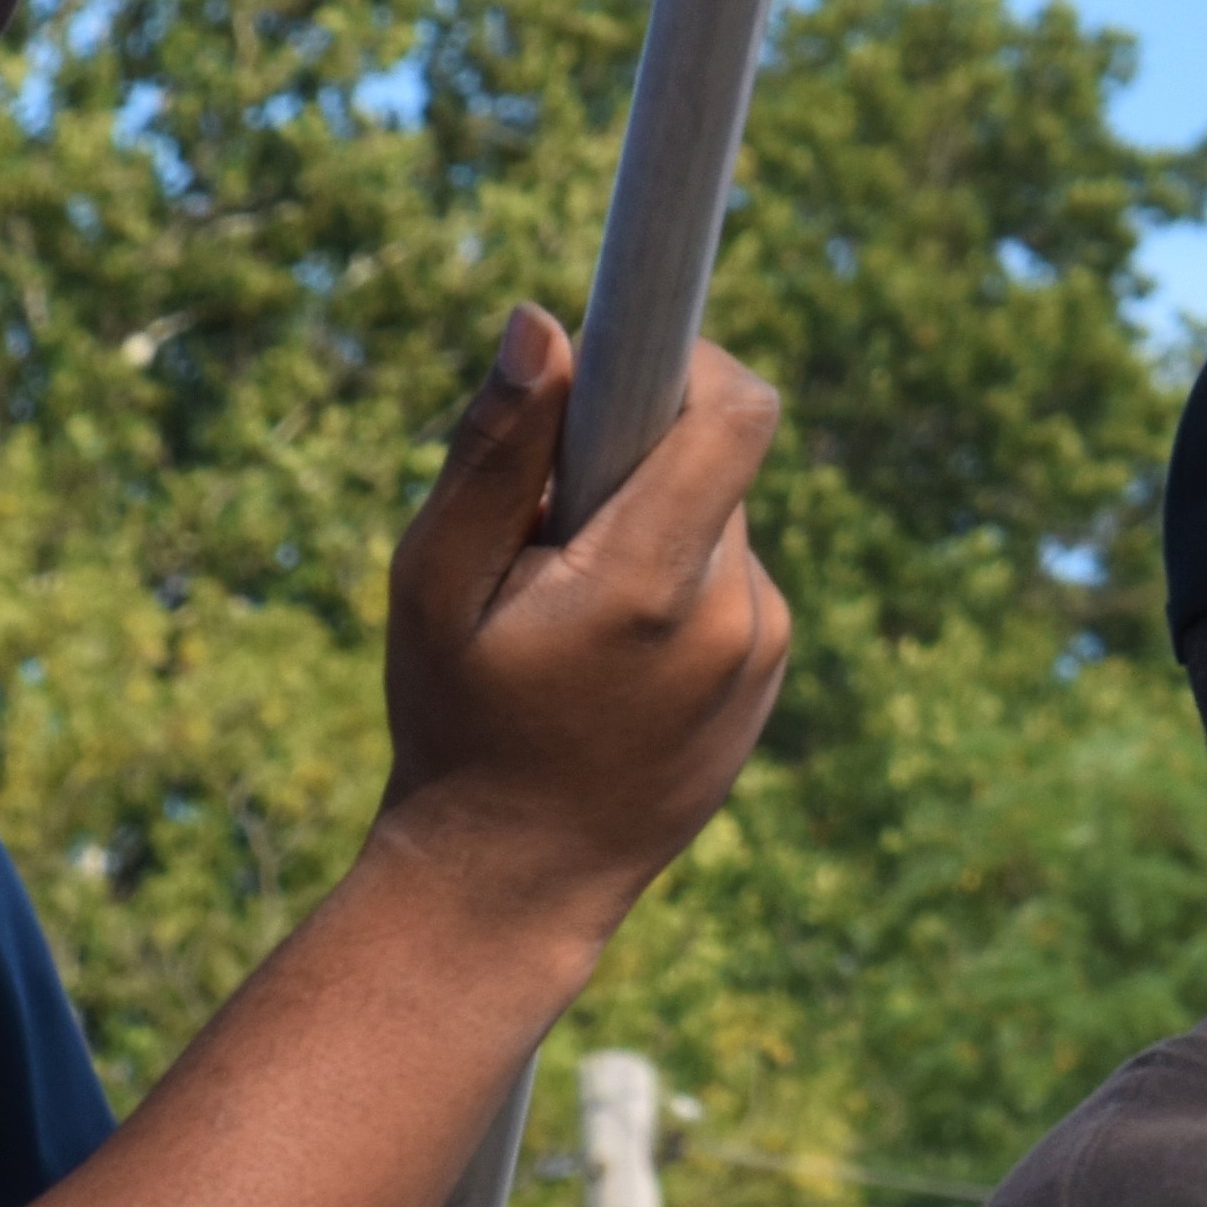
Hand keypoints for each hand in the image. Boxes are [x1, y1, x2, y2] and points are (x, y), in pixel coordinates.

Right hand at [374, 309, 791, 929]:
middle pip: (714, 458)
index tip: (627, 350)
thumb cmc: (456, 723)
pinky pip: (730, 579)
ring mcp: (765, 650)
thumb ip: (494, 451)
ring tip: (570, 610)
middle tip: (548, 526)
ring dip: (652, 524)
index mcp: (652, 582)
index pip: (734, 412)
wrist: (516, 882)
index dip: (688, 355)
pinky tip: (607, 656)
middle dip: (636, 457)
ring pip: (719, 519)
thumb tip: (543, 323)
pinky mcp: (770, 675)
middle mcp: (735, 614)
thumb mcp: (435, 583)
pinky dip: (674, 581)